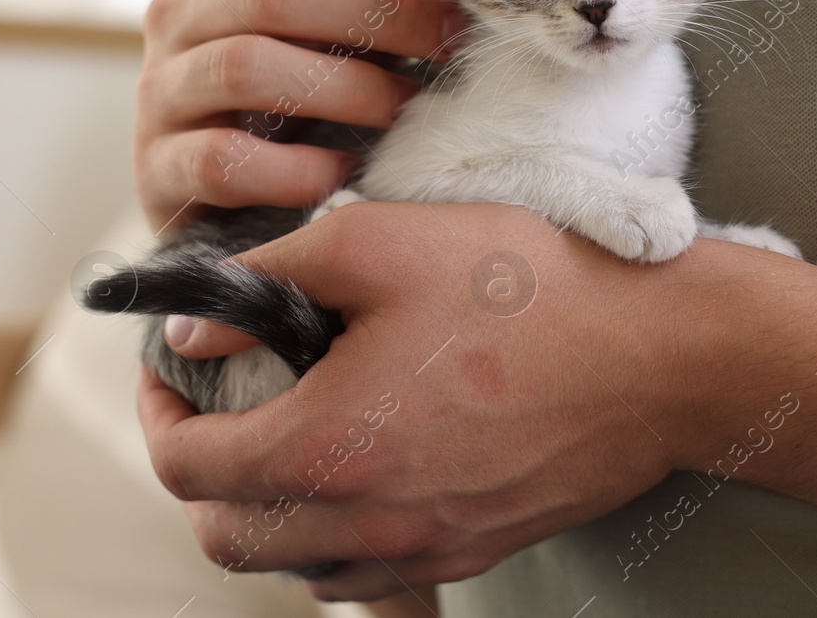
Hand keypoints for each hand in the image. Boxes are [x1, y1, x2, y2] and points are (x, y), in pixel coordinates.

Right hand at [133, 0, 458, 232]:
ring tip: (405, 112)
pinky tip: (343, 172)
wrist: (212, 186)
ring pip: (245, 67)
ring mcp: (161, 87)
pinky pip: (222, 160)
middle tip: (449, 48)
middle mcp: (180, 8)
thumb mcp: (325, 24)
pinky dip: (293, 169)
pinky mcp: (157, 167)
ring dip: (345, 89)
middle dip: (384, 15)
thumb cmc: (295, 87)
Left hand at [139, 201, 728, 600]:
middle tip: (215, 406)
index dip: (156, 413)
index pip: (186, 467)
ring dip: (260, 511)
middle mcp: (370, 521)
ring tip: (280, 432)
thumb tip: (195, 329)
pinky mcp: (472, 551)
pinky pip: (365, 575)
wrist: (660, 355)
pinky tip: (353, 470)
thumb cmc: (525, 287)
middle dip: (197, 472)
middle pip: (226, 538)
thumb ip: (266, 281)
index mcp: (331, 446)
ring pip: (292, 567)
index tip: (171, 370)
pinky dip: (329, 536)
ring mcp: (425, 549)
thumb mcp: (377, 241)